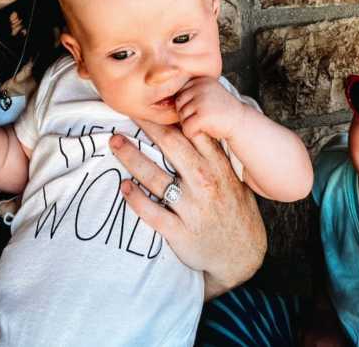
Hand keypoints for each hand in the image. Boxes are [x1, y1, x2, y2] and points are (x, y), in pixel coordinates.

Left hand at [110, 120, 265, 297]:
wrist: (243, 256)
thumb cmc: (235, 212)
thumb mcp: (235, 180)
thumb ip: (216, 156)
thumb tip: (196, 127)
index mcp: (219, 167)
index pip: (194, 132)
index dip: (172, 114)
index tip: (155, 101)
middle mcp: (206, 183)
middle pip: (172, 146)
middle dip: (148, 126)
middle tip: (128, 110)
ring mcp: (193, 208)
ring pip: (156, 177)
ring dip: (132, 157)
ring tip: (116, 143)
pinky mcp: (180, 232)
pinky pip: (153, 213)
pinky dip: (136, 199)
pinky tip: (124, 187)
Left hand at [175, 77, 244, 140]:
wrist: (241, 122)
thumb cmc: (221, 110)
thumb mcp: (207, 93)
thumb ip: (191, 92)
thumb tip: (163, 97)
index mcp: (200, 80)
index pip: (180, 93)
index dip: (186, 106)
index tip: (199, 110)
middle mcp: (200, 87)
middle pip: (178, 105)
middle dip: (186, 115)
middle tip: (200, 119)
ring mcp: (201, 101)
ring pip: (181, 117)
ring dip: (190, 125)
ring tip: (204, 123)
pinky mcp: (202, 116)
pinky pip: (187, 128)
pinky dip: (193, 133)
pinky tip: (204, 130)